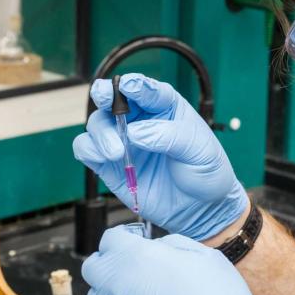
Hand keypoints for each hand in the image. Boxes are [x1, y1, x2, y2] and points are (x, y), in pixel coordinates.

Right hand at [72, 73, 247, 239]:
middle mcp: (141, 120)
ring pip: (98, 123)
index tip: (130, 85)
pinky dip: (89, 149)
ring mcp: (124, 142)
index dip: (137, 85)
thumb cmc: (206, 171)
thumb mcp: (199, 150)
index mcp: (166, 107)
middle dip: (106, 94)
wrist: (202, 208)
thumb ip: (168, 137)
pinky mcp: (111, 166)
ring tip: (117, 151)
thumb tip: (134, 133)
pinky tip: (105, 158)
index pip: (149, 90)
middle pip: (114, 99)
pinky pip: (88, 150)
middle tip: (104, 98)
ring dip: (102, 132)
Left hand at [82, 226, 256, 294]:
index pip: (109, 238)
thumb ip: (172, 244)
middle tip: (131, 261)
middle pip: (93, 267)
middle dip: (108, 261)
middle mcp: (120, 284)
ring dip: (112, 287)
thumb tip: (159, 246)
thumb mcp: (201, 254)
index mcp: (137, 257)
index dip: (124, 235)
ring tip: (138, 287)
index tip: (137, 238)